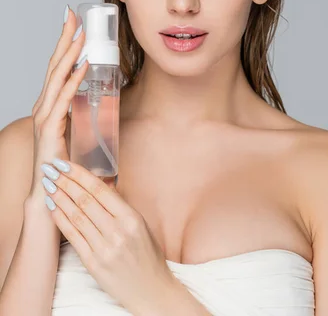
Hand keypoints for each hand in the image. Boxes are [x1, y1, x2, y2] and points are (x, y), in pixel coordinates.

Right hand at [27, 6, 88, 204]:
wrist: (51, 193)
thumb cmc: (64, 163)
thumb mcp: (75, 131)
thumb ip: (83, 115)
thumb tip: (100, 100)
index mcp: (50, 105)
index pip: (57, 68)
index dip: (64, 44)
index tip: (74, 23)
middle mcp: (44, 106)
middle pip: (54, 65)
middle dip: (64, 39)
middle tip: (72, 15)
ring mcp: (44, 117)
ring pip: (57, 77)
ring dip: (70, 53)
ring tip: (80, 33)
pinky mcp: (50, 129)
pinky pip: (64, 99)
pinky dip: (74, 80)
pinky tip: (83, 65)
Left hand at [41, 158, 177, 312]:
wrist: (151, 290)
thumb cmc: (147, 255)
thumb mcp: (140, 224)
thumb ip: (119, 205)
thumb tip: (100, 184)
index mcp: (131, 218)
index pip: (100, 190)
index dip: (79, 175)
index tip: (66, 163)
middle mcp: (118, 232)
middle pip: (85, 200)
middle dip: (65, 181)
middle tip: (51, 169)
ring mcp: (104, 249)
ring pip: (76, 216)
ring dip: (59, 197)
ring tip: (48, 184)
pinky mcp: (94, 263)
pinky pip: (73, 236)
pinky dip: (60, 219)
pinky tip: (52, 207)